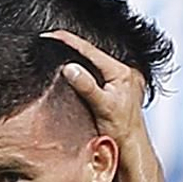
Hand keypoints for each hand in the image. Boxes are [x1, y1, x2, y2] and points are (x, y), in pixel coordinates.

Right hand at [47, 28, 149, 152]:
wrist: (132, 146)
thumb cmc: (121, 131)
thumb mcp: (102, 108)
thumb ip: (87, 86)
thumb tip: (69, 68)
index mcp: (121, 72)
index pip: (90, 50)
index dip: (68, 41)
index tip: (50, 35)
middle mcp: (125, 71)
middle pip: (92, 53)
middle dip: (71, 46)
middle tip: (50, 39)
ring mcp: (122, 78)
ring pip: (95, 61)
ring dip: (77, 56)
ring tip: (57, 48)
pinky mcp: (119, 86)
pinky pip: (98, 71)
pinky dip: (85, 68)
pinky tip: (73, 67)